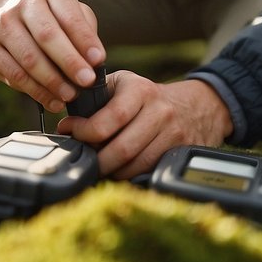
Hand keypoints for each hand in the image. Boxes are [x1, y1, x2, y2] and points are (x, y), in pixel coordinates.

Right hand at [0, 0, 105, 111]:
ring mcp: (0, 26)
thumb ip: (85, 33)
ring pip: (29, 59)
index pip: (68, 16)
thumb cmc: (52, 18)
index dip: (84, 39)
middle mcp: (20, 5)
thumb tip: (94, 61)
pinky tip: (53, 100)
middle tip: (86, 81)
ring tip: (71, 95)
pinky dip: (36, 92)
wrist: (13, 14)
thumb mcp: (72, 15)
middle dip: (69, 62)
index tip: (98, 59)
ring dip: (53, 82)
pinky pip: (14, 75)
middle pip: (47, 36)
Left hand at [57, 71, 232, 178]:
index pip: (111, 118)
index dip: (86, 132)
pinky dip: (131, 176)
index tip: (72, 133)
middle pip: (122, 149)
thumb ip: (94, 98)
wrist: (197, 106)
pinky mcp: (181, 153)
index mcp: (140, 91)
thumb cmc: (148, 97)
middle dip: (97, 160)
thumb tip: (64, 126)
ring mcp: (173, 134)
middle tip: (84, 160)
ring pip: (135, 165)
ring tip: (101, 166)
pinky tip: (122, 171)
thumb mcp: (124, 84)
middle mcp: (159, 111)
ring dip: (113, 172)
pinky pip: (149, 172)